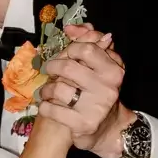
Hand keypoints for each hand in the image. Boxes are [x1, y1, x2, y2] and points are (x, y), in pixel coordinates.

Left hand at [38, 25, 125, 148]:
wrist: (109, 129)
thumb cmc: (101, 93)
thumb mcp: (102, 67)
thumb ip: (89, 43)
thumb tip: (70, 28)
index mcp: (113, 71)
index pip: (86, 49)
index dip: (70, 49)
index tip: (64, 55)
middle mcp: (106, 88)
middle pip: (68, 67)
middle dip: (53, 67)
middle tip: (50, 71)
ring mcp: (94, 107)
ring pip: (58, 88)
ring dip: (46, 89)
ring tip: (46, 92)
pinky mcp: (81, 124)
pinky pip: (52, 109)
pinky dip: (45, 106)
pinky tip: (47, 106)